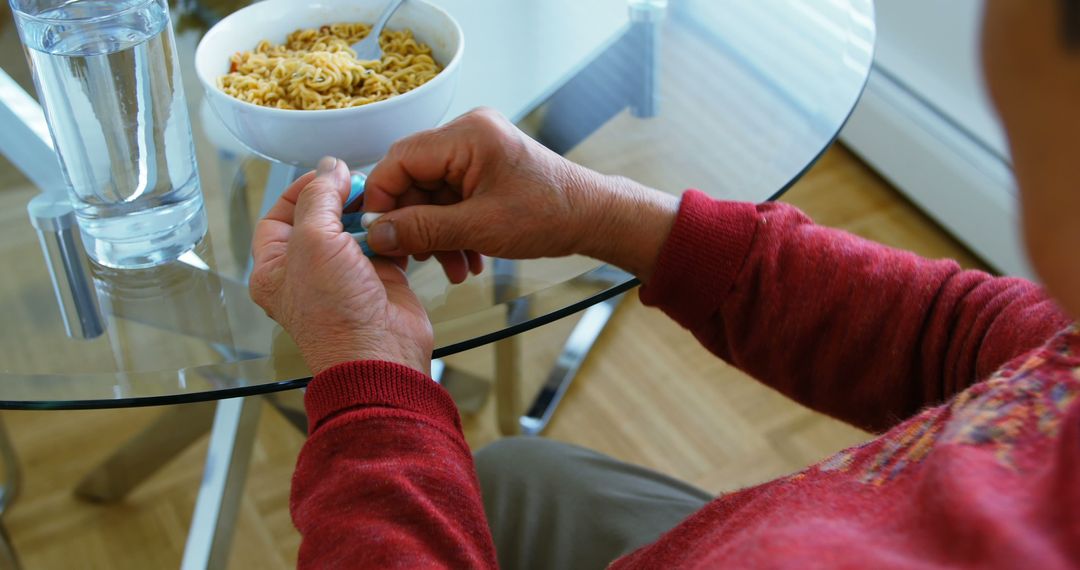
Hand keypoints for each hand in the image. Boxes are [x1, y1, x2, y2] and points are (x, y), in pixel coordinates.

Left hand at [250, 157, 432, 375]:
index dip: (302, 190)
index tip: (328, 174)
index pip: (279, 215)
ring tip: (380, 201)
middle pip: (320, 218)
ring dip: (367, 214)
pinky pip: (382, 244)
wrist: (379, 352)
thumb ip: (319, 197)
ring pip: (353, 229)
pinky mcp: (377, 279)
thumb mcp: (313, 240)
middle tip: (359, 184)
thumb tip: (329, 168)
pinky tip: (396, 219)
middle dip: (340, 199)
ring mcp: (343, 276)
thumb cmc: (334, 313)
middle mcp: (306, 272)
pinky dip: (390, 230)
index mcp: (275, 267)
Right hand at [363, 108, 678, 282]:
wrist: (593, 217)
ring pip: (432, 193)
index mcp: (466, 134)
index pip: (399, 159)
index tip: (377, 234)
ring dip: (436, 234)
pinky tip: (466, 258)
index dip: (381, 198)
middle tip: (415, 258)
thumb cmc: (550, 214)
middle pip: (413, 177)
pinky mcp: (484, 168)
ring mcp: (477, 150)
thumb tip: (377, 235)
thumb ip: (423, 230)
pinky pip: (452, 197)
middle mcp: (468, 133)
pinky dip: (453, 229)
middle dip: (414, 223)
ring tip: (451, 267)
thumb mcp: (479, 228)